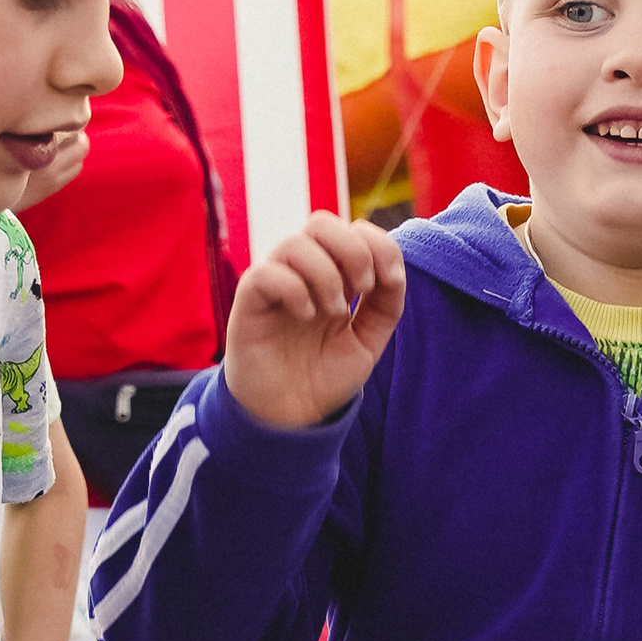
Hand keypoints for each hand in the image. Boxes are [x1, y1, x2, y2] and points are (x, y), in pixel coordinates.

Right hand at [222, 212, 406, 431]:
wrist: (289, 418)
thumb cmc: (324, 377)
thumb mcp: (369, 341)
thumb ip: (386, 304)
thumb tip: (393, 269)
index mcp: (332, 275)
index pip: (353, 230)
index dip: (378, 244)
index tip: (390, 282)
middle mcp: (302, 273)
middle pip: (321, 222)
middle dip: (352, 249)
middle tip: (360, 290)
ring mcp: (274, 285)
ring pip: (294, 243)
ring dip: (325, 273)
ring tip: (333, 312)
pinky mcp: (249, 303)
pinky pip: (265, 273)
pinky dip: (293, 289)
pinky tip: (305, 316)